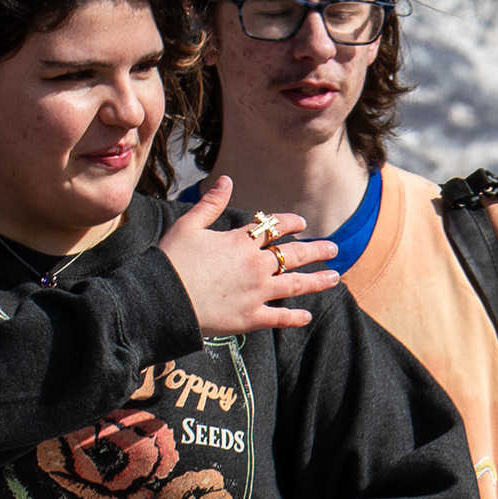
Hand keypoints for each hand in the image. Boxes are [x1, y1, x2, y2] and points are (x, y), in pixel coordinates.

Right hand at [159, 176, 338, 334]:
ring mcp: (256, 293)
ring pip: (295, 285)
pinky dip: (295, 318)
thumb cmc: (172, 260)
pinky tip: (307, 316)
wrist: (163, 298)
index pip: (274, 228)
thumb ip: (211, 203)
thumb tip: (227, 180)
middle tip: (334, 249)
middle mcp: (255, 266)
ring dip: (317, 281)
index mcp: (240, 242)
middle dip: (316, 251)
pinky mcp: (250, 317)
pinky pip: (280, 318)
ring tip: (334, 276)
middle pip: (293, 255)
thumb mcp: (188, 225)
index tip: (303, 224)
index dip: (291, 224)